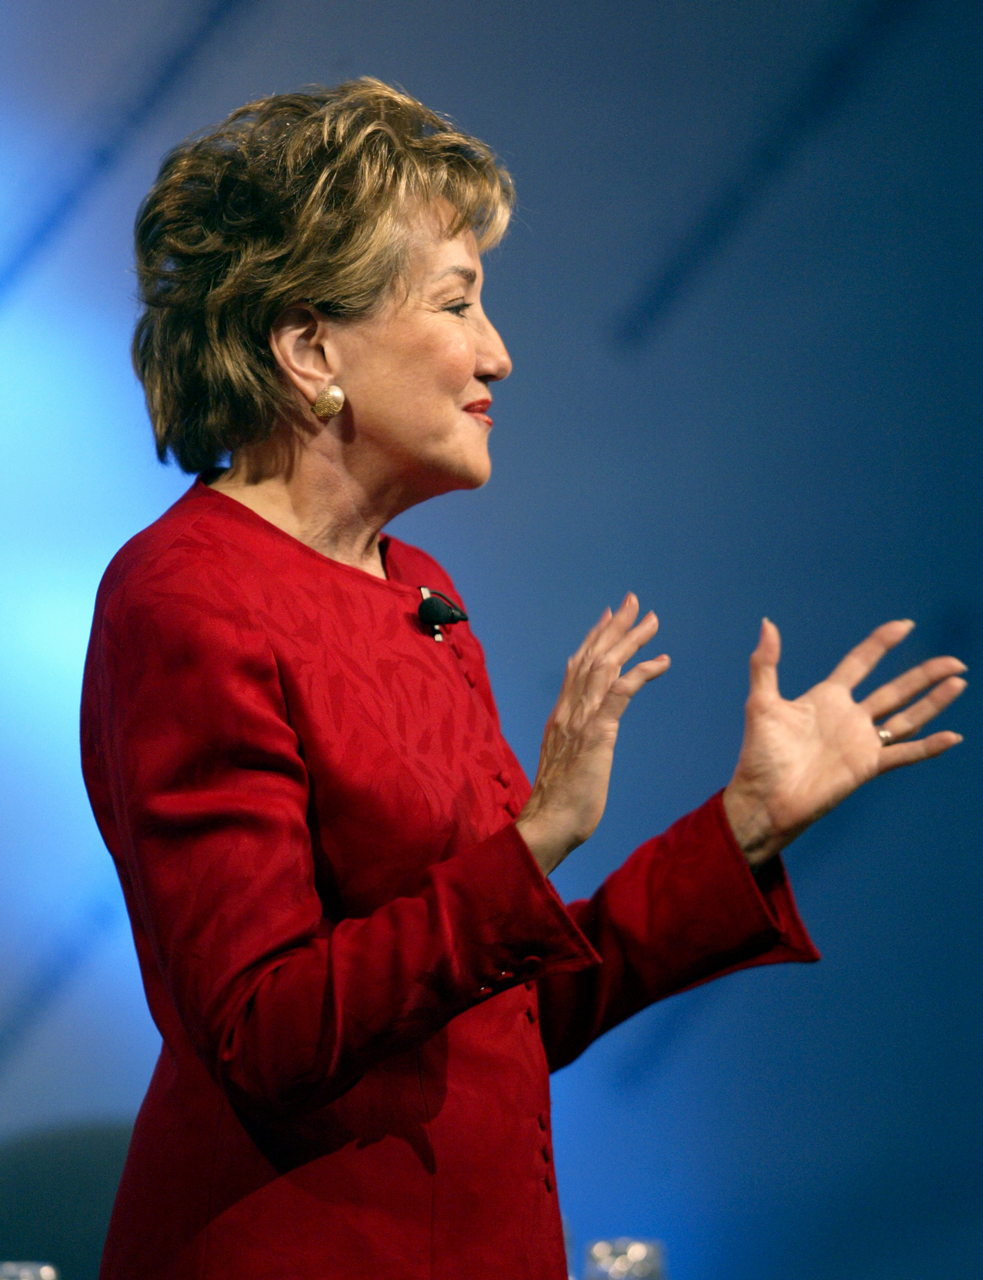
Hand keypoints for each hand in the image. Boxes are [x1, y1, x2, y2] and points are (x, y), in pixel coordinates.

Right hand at [517, 594, 669, 874]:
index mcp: (562, 715)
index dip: (594, 639)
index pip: (577, 666)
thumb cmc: (559, 803)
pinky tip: (661, 661)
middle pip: (592, 656)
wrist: (548, 824)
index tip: (608, 617)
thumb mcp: (566, 762)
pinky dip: (641, 673)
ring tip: (652, 620)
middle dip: (614, 627)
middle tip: (634, 601)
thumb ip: (573, 741)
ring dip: (630, 640)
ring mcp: (581, 720)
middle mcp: (569, 710)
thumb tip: (582, 736)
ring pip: (605, 666)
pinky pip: (621, 694)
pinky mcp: (597, 734)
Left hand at [723, 618, 965, 865]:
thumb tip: (767, 623)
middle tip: (955, 661)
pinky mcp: (867, 767)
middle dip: (924, 674)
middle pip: (895, 689)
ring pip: (907, 717)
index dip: (882, 642)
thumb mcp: (761, 703)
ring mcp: (861, 742)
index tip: (906, 625)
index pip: (861, 662)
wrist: (764, 798)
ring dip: (933, 702)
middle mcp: (849, 717)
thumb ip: (765, 663)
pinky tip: (953, 737)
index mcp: (826, 697)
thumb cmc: (760, 754)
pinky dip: (929, 747)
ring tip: (959, 683)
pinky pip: (904, 754)